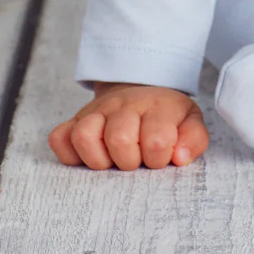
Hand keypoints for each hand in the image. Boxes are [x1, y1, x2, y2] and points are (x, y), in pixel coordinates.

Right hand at [48, 82, 209, 170]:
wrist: (142, 91)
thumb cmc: (166, 117)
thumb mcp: (189, 123)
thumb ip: (194, 139)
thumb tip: (180, 157)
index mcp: (157, 106)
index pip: (156, 140)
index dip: (159, 158)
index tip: (161, 157)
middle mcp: (124, 105)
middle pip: (119, 138)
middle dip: (129, 161)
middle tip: (136, 160)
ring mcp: (97, 111)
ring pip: (84, 135)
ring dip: (98, 159)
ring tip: (112, 161)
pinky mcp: (74, 120)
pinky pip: (59, 138)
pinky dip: (70, 154)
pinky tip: (88, 156)